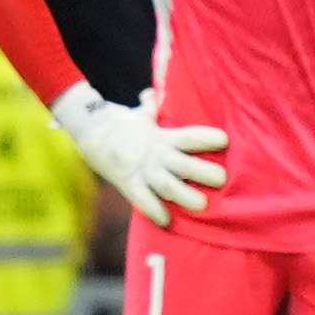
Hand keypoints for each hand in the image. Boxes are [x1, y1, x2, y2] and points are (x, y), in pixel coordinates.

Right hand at [51, 82, 226, 227]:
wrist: (89, 131)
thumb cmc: (121, 124)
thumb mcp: (141, 114)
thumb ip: (154, 107)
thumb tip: (155, 93)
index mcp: (163, 137)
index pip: (189, 137)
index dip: (207, 138)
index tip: (225, 141)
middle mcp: (156, 154)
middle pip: (183, 163)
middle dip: (203, 171)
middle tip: (222, 179)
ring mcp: (142, 171)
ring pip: (167, 185)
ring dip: (184, 195)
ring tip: (202, 205)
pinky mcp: (128, 184)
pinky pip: (143, 201)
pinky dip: (154, 211)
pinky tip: (167, 221)